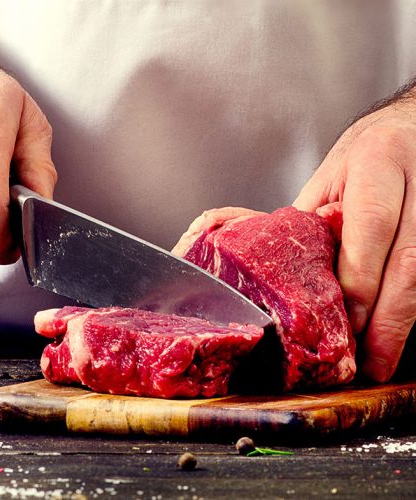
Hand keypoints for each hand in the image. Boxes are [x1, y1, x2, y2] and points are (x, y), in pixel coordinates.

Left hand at [294, 85, 415, 382]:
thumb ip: (311, 221)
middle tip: (367, 362)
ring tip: (381, 361)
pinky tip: (397, 333)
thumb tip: (280, 272)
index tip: (344, 322)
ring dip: (404, 324)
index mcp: (378, 162)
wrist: (415, 129)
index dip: (359, 279)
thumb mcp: (331, 176)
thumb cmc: (369, 154)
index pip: (370, 226)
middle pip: (410, 263)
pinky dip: (414, 309)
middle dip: (388, 320)